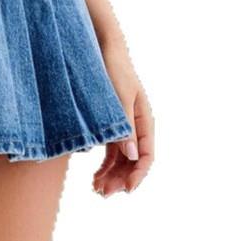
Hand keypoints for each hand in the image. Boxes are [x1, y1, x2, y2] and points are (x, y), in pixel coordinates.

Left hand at [93, 41, 153, 196]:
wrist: (98, 47)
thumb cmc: (112, 69)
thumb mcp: (118, 97)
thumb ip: (124, 126)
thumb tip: (131, 156)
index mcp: (143, 119)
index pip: (146, 155)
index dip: (138, 174)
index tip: (125, 190)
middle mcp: (136, 126)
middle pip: (133, 161)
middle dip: (121, 180)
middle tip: (102, 193)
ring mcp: (123, 126)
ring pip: (121, 160)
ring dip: (111, 176)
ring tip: (96, 189)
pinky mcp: (110, 125)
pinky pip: (111, 152)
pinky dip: (104, 166)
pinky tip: (94, 176)